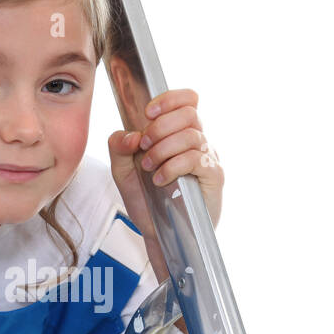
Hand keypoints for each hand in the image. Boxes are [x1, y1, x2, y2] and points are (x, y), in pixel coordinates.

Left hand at [107, 88, 223, 283]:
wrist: (160, 235)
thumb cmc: (148, 203)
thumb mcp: (123, 173)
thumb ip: (119, 149)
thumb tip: (130, 134)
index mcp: (179, 134)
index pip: (188, 100)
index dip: (170, 99)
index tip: (148, 113)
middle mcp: (198, 142)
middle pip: (189, 113)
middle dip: (160, 126)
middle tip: (143, 146)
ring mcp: (208, 158)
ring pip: (191, 136)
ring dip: (163, 149)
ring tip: (149, 167)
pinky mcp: (214, 176)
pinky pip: (197, 159)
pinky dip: (173, 166)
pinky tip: (160, 180)